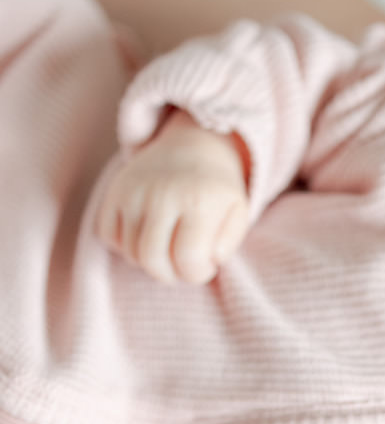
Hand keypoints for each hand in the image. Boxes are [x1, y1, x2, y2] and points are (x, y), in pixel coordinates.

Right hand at [95, 109, 249, 283]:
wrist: (191, 148)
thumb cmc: (216, 192)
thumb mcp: (237, 213)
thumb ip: (229, 242)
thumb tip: (211, 259)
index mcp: (198, 201)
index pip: (188, 260)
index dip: (197, 273)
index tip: (205, 265)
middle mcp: (162, 194)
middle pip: (152, 260)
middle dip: (170, 275)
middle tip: (182, 265)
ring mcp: (133, 191)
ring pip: (130, 252)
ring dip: (149, 261)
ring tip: (167, 248)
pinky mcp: (114, 190)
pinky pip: (108, 236)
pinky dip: (124, 244)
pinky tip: (145, 235)